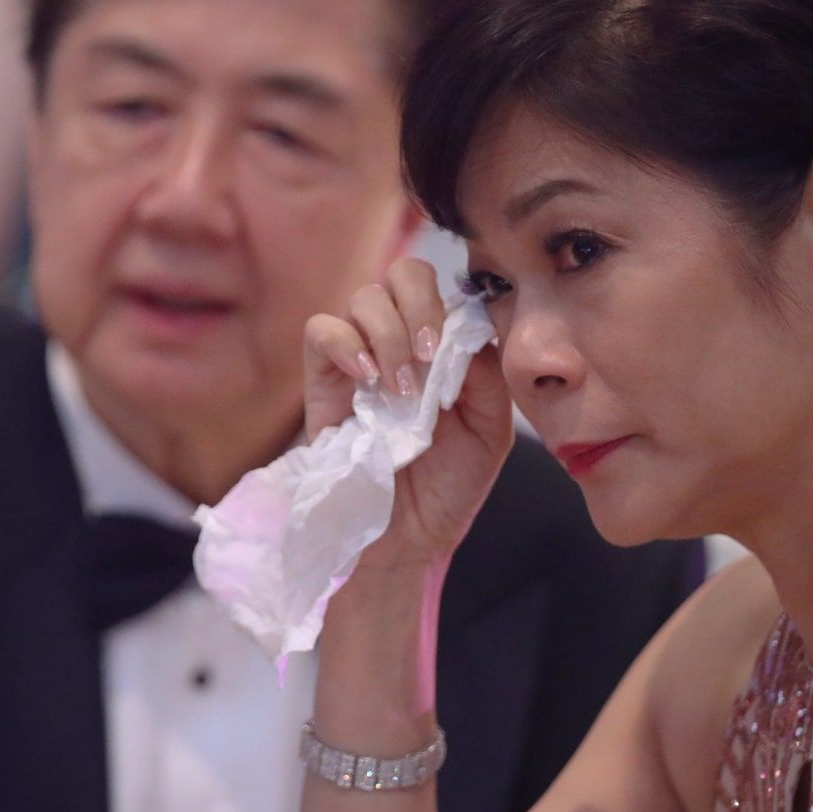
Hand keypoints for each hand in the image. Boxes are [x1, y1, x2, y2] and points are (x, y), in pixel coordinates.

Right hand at [303, 257, 515, 571]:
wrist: (407, 537)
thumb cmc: (449, 486)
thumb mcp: (491, 430)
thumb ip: (487, 375)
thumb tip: (467, 329)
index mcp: (444, 348)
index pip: (446, 287)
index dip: (453, 304)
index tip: (454, 348)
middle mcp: (401, 342)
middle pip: (403, 274)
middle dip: (420, 303)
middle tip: (427, 353)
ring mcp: (360, 358)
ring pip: (364, 298)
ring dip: (389, 335)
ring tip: (401, 389)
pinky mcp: (322, 380)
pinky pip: (321, 330)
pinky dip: (346, 345)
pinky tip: (368, 380)